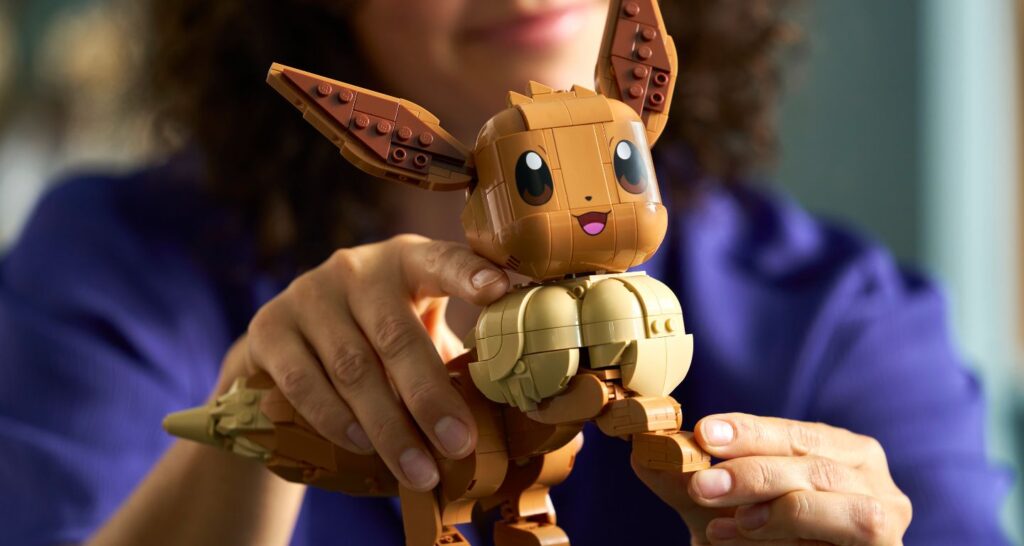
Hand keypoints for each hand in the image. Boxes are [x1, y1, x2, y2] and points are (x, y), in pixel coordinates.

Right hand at [217, 234, 508, 492]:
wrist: (287, 345)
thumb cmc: (376, 340)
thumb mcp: (416, 330)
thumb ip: (452, 355)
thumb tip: (508, 409)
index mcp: (408, 262)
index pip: (442, 261)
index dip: (469, 274)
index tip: (500, 287)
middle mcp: (357, 269)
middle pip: (397, 335)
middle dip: (431, 397)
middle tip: (460, 444)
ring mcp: (309, 294)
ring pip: (352, 367)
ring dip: (388, 427)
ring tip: (419, 471)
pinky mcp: (270, 327)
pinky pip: (304, 381)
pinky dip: (335, 419)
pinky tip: (362, 445)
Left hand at [633, 413, 911, 544]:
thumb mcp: (722, 510)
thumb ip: (688, 482)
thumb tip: (644, 453)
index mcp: (843, 454)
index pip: (798, 433)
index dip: (753, 431)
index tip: (705, 432)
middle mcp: (877, 483)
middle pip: (818, 465)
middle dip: (754, 471)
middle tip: (702, 482)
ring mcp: (890, 522)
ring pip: (843, 505)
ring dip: (778, 507)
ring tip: (727, 521)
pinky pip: (856, 535)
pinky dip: (798, 529)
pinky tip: (749, 533)